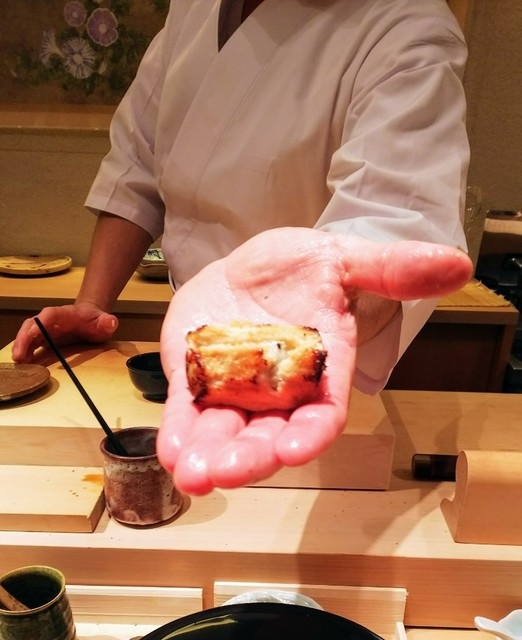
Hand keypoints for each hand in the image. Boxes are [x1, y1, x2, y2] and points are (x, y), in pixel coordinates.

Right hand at [12, 303, 117, 362]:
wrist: (92, 319)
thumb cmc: (96, 321)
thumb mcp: (105, 322)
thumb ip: (107, 322)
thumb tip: (111, 322)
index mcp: (65, 314)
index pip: (50, 315)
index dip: (40, 323)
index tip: (32, 333)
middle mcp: (51, 320)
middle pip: (32, 324)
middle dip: (24, 338)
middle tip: (19, 355)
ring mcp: (45, 329)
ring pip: (27, 334)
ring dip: (20, 346)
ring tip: (18, 361)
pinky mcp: (43, 338)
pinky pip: (30, 344)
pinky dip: (24, 352)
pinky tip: (22, 363)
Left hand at [157, 227, 471, 494]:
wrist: (252, 266)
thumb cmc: (302, 266)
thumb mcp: (344, 260)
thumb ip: (390, 269)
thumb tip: (455, 265)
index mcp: (320, 370)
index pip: (323, 412)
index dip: (312, 433)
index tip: (296, 450)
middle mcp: (280, 391)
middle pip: (270, 434)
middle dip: (250, 456)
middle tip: (227, 473)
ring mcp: (236, 389)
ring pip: (225, 431)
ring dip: (208, 455)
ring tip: (190, 473)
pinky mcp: (197, 378)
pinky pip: (188, 410)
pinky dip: (179, 430)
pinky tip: (170, 449)